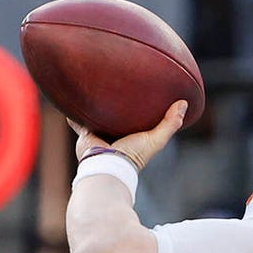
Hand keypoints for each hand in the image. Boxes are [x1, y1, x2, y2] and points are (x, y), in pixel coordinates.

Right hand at [68, 100, 187, 169]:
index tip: (142, 96)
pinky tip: (69, 100)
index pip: (135, 121)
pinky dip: (72, 112)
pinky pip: (76, 120)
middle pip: (114, 118)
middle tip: (117, 87)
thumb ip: (171, 123)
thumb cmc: (133, 155)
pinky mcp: (84, 134)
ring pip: (96, 117)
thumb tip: (184, 103)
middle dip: (115, 106)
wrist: (109, 165)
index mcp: (131, 137)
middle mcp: (114, 136)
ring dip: (94, 106)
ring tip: (92, 88)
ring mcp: (99, 135)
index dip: (138, 111)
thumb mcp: (156, 139)